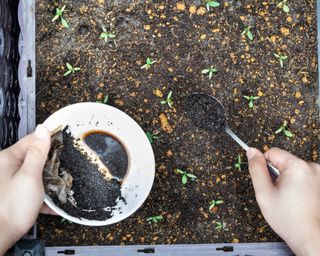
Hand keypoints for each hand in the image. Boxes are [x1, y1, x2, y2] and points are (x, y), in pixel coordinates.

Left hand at [0, 125, 52, 254]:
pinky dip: (44, 193)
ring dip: (50, 178)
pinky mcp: (17, 193)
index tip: (65, 139)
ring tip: (63, 183)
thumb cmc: (12, 206)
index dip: (49, 138)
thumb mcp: (30, 176)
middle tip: (68, 163)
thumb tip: (43, 129)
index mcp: (9, 158)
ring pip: (36, 172)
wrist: (0, 235)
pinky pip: (34, 187)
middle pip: (35, 156)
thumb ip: (38, 152)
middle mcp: (8, 167)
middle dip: (52, 161)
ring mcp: (13, 181)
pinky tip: (54, 202)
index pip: (32, 140)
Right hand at [247, 147, 319, 255]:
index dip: (265, 166)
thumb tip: (251, 151)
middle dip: (277, 174)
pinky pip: (302, 175)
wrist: (309, 236)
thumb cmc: (287, 218)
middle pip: (283, 161)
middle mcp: (312, 167)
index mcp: (297, 167)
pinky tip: (297, 198)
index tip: (268, 182)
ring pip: (292, 168)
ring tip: (288, 197)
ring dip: (287, 179)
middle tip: (278, 193)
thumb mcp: (264, 192)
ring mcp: (319, 175)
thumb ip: (256, 169)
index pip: (272, 152)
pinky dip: (297, 183)